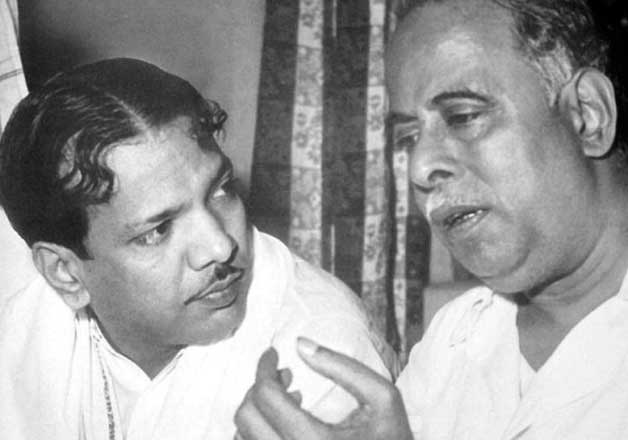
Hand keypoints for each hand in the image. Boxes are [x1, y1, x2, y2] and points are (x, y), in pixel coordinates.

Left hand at [234, 338, 413, 439]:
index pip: (266, 396)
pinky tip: (284, 425)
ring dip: (257, 412)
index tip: (272, 355)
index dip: (264, 367)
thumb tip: (300, 344)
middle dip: (257, 388)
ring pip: (241, 438)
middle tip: (281, 375)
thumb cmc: (392, 439)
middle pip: (247, 417)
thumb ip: (343, 367)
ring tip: (287, 400)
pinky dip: (257, 433)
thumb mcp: (382, 398)